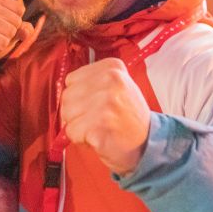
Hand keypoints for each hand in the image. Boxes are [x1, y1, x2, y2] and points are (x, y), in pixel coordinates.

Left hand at [60, 58, 150, 174]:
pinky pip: (71, 132)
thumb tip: (63, 92)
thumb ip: (90, 83)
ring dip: (78, 126)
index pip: (71, 80)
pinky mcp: (101, 123)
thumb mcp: (116, 87)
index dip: (79, 96)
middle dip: (76, 113)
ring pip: (66, 115)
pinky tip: (99, 137)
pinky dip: (81, 140)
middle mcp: (111, 80)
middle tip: (98, 119)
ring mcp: (106, 102)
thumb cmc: (128, 117)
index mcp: (112, 67)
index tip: (96, 104)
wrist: (149, 143)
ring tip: (99, 127)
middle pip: (67, 97)